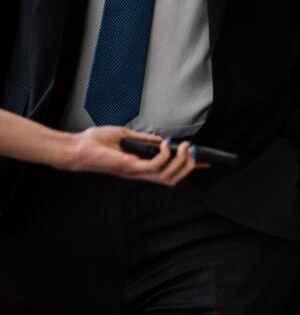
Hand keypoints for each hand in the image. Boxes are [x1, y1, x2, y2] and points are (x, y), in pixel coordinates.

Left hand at [68, 128, 197, 185]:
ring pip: (169, 176)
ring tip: (186, 147)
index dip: (188, 168)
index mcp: (141, 167)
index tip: (205, 162)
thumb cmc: (96, 142)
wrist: (78, 147)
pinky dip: (165, 155)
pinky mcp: (132, 168)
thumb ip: (145, 139)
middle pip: (174, 178)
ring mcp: (137, 172)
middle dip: (189, 166)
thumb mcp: (126, 136)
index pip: (170, 171)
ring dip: (182, 162)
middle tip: (195, 151)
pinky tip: (166, 144)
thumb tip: (164, 139)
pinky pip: (156, 165)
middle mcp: (141, 173)